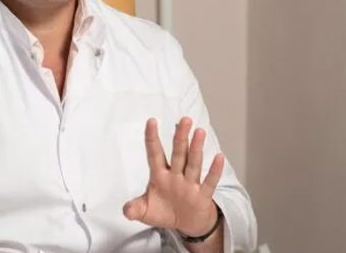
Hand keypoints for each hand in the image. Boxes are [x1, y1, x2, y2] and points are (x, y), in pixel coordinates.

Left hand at [122, 117, 223, 236]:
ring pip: (193, 163)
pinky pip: (209, 182)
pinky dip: (214, 171)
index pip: (155, 154)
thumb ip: (134, 209)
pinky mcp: (202, 196)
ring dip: (196, 148)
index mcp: (160, 176)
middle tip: (184, 120)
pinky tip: (219, 157)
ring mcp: (190, 185)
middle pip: (178, 153)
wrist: (186, 225)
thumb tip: (126, 210)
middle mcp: (176, 176)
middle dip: (180, 137)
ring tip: (199, 131)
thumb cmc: (165, 212)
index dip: (152, 138)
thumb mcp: (145, 212)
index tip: (151, 121)